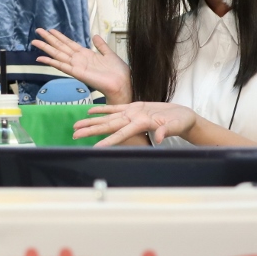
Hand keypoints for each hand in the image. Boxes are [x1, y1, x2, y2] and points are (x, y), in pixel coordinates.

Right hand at [32, 28, 131, 103]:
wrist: (122, 83)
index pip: (69, 44)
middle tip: (37, 31)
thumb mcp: (109, 54)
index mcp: (86, 55)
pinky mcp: (77, 73)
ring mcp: (76, 66)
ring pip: (58, 55)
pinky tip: (41, 58)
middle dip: (49, 39)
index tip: (50, 30)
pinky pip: (61, 66)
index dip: (59, 36)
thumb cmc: (117, 72)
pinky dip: (51, 62)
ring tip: (35, 41)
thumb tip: (95, 36)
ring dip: (46, 48)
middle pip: (60, 47)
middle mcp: (78, 60)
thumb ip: (101, 45)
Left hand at [74, 101, 198, 146]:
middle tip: (74, 135)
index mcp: (140, 124)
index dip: (108, 140)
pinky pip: (114, 108)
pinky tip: (90, 110)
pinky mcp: (134, 107)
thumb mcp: (175, 126)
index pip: (120, 134)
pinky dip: (102, 109)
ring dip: (92, 122)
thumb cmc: (180, 122)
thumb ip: (166, 131)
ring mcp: (131, 114)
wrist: (182, 117)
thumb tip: (160, 138)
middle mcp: (132, 120)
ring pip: (107, 118)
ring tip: (76, 125)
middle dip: (91, 130)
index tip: (95, 148)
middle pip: (108, 127)